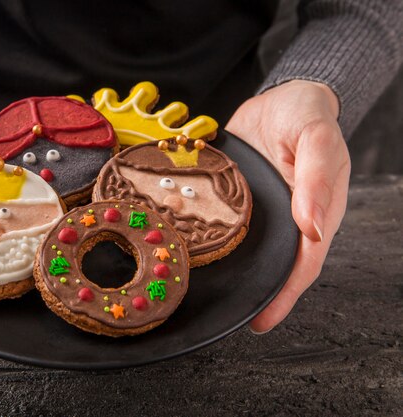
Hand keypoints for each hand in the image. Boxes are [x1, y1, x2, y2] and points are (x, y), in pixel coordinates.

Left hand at [226, 80, 350, 332]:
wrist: (281, 96)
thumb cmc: (307, 114)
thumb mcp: (316, 137)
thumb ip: (316, 178)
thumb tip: (313, 226)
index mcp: (315, 211)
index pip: (303, 263)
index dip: (285, 294)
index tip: (262, 320)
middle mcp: (287, 218)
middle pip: (274, 264)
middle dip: (255, 293)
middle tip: (227, 317)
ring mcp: (262, 211)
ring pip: (247, 249)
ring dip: (231, 271)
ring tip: (203, 294)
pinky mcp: (237, 199)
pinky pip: (224, 224)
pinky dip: (210, 240)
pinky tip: (189, 250)